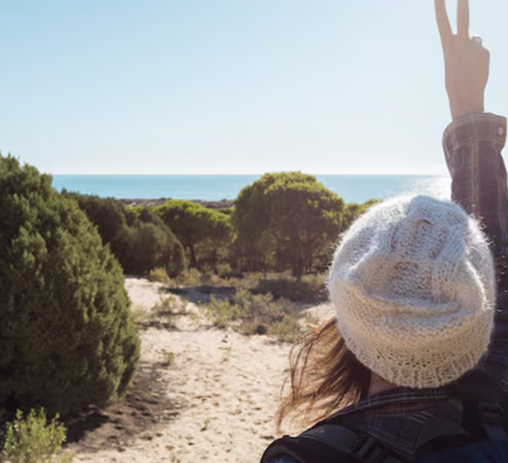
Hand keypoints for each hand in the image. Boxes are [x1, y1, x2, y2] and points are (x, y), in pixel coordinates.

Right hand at [435, 0, 489, 119]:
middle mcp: (461, 42)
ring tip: (468, 66)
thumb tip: (476, 37)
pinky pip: (481, 51)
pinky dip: (479, 59)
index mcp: (447, 46)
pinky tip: (476, 70)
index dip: (440, 7)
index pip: (442, 22)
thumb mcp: (452, 62)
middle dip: (463, 1)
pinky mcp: (485, 51)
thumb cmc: (454, 82)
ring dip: (472, 50)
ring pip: (474, 40)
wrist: (465, 96)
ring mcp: (475, 45)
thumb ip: (461, 46)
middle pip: (463, 16)